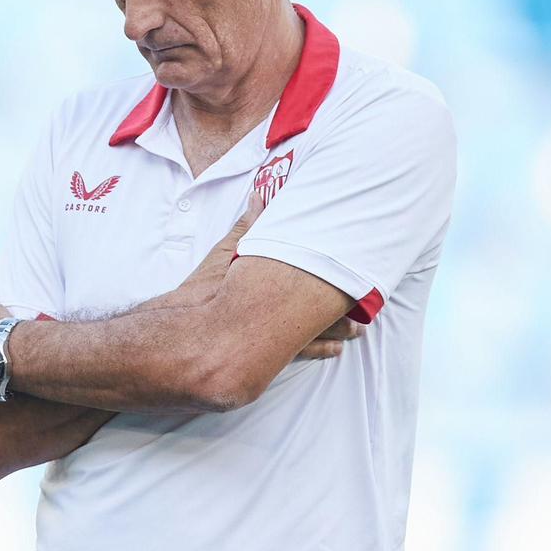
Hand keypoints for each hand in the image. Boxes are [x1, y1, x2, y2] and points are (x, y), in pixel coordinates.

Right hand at [159, 187, 363, 358]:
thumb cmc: (200, 294)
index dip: (342, 274)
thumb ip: (247, 229)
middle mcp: (281, 311)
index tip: (361, 269)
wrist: (181, 337)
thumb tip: (259, 195)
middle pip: (325, 306)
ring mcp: (278, 335)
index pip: (318, 275)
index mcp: (275, 283)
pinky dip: (321, 349)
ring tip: (358, 330)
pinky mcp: (270, 355)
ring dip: (339, 330)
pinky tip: (334, 351)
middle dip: (347, 304)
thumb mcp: (224, 257)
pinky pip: (304, 352)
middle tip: (370, 300)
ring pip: (319, 332)